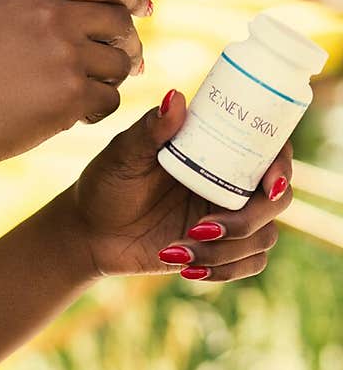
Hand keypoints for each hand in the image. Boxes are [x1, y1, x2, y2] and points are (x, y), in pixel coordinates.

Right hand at [0, 0, 151, 180]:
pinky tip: (80, 112)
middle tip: (126, 55)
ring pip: (120, 63)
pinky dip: (100, 107)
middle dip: (128, 39)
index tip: (143, 6)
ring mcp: (66, 57)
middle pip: (119, 22)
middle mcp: (54, 17)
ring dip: (114, 75)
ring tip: (96, 84)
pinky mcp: (71, 97)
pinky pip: (111, 98)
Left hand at [56, 88, 292, 279]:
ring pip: (263, 238)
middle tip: (203, 225)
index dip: (281, 164)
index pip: (269, 151)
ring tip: (176, 250)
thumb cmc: (106, 183)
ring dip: (225, 250)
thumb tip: (175, 98)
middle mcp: (230, 183)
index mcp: (216, 152)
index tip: (268, 182)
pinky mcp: (220, 251)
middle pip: (276, 200)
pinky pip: (250, 264)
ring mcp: (228, 218)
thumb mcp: (123, 154)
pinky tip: (186, 268)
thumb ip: (150, 129)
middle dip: (248, 219)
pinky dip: (225, 271)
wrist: (88, 231)